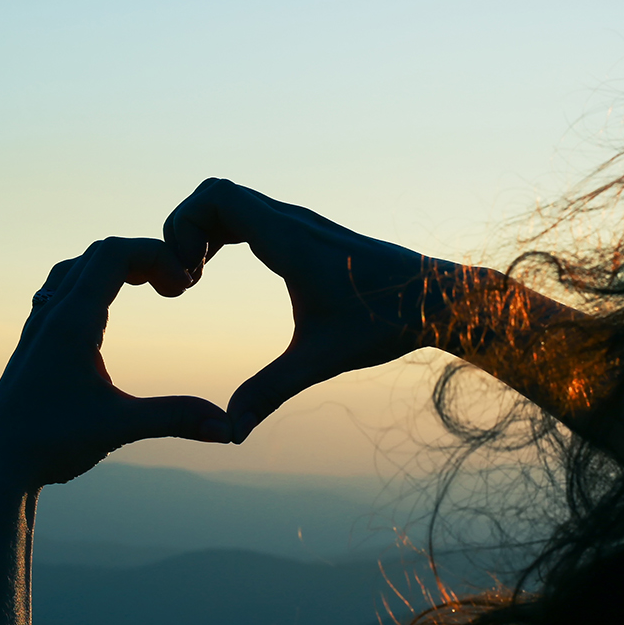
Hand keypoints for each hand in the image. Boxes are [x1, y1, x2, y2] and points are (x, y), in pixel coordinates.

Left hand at [0, 237, 231, 488]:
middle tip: (176, 287)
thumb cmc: (50, 443)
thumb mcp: (120, 427)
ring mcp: (38, 326)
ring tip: (146, 286)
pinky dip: (91, 283)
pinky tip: (105, 312)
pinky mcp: (33, 344)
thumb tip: (228, 427)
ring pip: (75, 268)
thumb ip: (175, 419)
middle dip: (143, 257)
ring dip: (114, 267)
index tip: (185, 286)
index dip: (156, 255)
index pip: (115, 253)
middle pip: (98, 253)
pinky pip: (60, 290)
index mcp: (73, 321)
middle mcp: (52, 314)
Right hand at [164, 179, 448, 440]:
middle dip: (185, 229)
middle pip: (214, 194)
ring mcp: (299, 223)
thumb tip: (230, 431)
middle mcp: (291, 221)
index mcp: (287, 239)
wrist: (439, 298)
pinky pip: (249, 215)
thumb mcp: (321, 359)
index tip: (188, 277)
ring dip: (203, 232)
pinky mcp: (307, 233)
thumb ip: (270, 391)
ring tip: (196, 278)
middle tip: (185, 280)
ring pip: (232, 202)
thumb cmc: (387, 321)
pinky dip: (223, 234)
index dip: (184, 226)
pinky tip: (220, 273)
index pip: (216, 196)